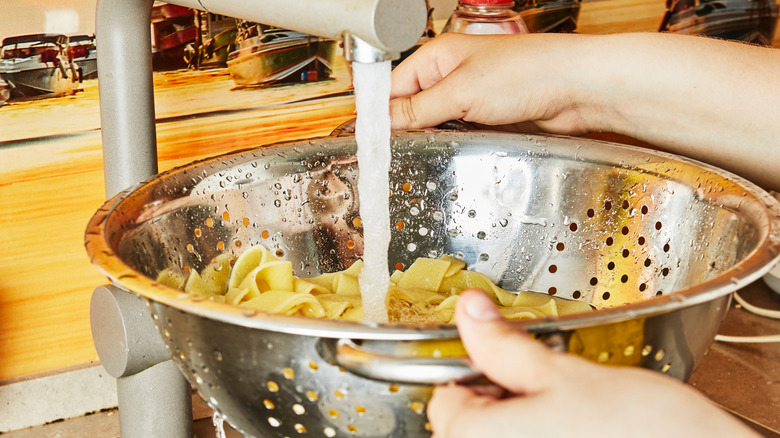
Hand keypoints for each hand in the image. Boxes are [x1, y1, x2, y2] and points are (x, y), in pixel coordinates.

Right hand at [388, 32, 779, 190]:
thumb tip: (380, 124)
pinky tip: (447, 157)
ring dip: (428, 141)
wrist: (578, 89)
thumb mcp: (461, 92)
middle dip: (401, 132)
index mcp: (437, 57)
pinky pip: (457, 135)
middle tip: (389, 159)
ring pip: (433, 125)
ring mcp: (470, 99)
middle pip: (410, 108)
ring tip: (417, 160)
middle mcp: (451, 76)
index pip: (392, 88)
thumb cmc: (529, 72)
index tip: (365, 144)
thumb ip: (417, 110)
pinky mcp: (488, 119)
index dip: (376, 116)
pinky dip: (450, 146)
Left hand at [427, 289, 758, 437]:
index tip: (509, 358)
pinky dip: (551, 434)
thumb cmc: (641, 431)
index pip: (445, 400)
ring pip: (509, 434)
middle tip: (553, 381)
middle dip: (507, 394)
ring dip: (532, 416)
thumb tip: (469, 310)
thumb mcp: (562, 373)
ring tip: (577, 407)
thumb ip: (504, 345)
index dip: (476, 370)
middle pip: (475, 422)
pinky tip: (587, 429)